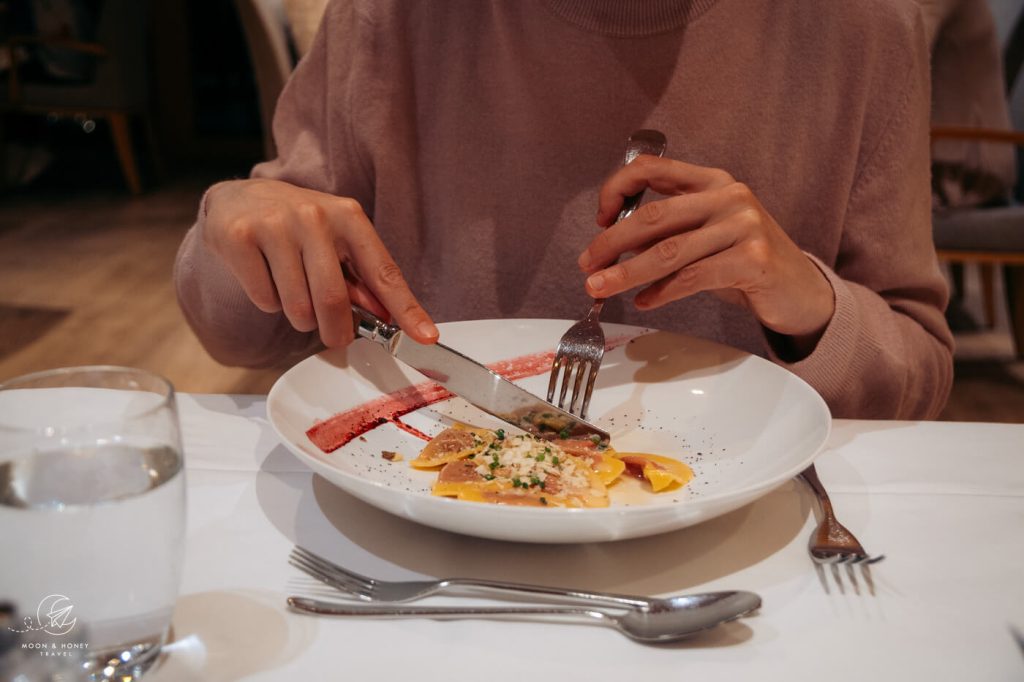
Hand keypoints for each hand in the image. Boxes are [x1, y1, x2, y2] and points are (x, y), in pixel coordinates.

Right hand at [202, 178, 437, 346]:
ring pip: (297, 306)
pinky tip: (266, 277)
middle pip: (333, 299)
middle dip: (336, 331)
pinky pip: (265, 300)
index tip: (426, 337)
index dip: (406, 309)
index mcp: (349, 216)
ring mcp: (276, 225)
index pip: (384, 271)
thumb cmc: (298, 227)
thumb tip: (384, 316)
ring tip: (293, 293)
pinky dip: (270, 303)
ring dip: (300, 317)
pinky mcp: (240, 237)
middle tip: (334, 338)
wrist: (238, 200)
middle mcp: (315, 216)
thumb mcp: (336, 243)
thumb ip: (361, 279)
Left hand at [578, 156, 834, 348]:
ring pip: (667, 251)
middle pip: (652, 215)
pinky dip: (660, 292)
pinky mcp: (753, 259)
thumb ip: (667, 232)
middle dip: (611, 243)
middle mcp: (728, 196)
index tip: (600, 218)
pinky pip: (691, 277)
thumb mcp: (705, 235)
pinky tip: (643, 301)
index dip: (616, 188)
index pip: (652, 168)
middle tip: (587, 265)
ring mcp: (743, 225)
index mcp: (711, 181)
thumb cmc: (743, 261)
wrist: (798, 289)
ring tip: (600, 287)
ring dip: (626, 272)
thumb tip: (611, 248)